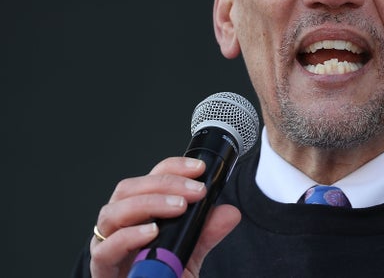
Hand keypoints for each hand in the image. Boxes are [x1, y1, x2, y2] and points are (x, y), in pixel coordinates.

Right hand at [89, 157, 240, 277]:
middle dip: (165, 183)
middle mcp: (119, 224)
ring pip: (113, 212)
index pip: (150, 178)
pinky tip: (152, 232)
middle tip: (196, 191)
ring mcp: (106, 244)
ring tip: (179, 207)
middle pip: (129, 189)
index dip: (173, 168)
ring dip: (149, 203)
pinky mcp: (102, 269)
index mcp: (138, 212)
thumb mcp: (191, 251)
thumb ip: (207, 232)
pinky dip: (129, 236)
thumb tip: (230, 212)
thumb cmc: (164, 275)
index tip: (199, 169)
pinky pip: (105, 248)